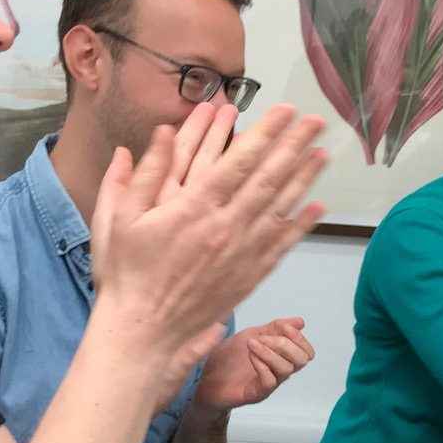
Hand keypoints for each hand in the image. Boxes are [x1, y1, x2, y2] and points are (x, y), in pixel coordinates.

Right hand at [89, 102, 327, 403]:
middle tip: (316, 120)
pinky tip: (317, 207)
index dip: (266, 133)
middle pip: (269, 178)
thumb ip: (142, 174)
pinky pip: (281, 245)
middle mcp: (225, 227)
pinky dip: (301, 225)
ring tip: (323, 152)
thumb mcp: (119, 217)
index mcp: (193, 208)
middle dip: (294, 146)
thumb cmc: (127, 274)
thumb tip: (164, 132)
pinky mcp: (249, 277)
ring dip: (304, 178)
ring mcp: (241, 254)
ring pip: (280, 208)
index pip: (239, 161)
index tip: (284, 110)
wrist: (144, 332)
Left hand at [193, 317, 315, 411]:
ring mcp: (268, 385)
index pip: (306, 352)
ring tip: (251, 344)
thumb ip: (275, 328)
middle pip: (301, 360)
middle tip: (263, 337)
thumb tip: (299, 322)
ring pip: (286, 369)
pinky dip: (261, 364)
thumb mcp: (252, 335)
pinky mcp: (256, 394)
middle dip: (285, 343)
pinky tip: (250, 356)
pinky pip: (269, 381)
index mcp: (281, 359)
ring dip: (269, 351)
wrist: (204, 378)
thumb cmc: (228, 359)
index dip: (298, 338)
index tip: (282, 327)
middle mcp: (278, 373)